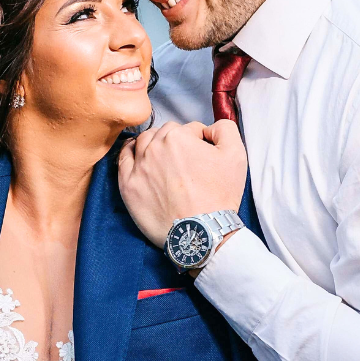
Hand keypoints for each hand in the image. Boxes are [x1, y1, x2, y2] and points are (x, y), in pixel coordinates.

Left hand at [118, 120, 246, 247]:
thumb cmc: (219, 197)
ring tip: (165, 159)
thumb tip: (209, 127)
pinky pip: (123, 159)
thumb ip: (224, 129)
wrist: (201, 232)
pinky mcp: (128, 185)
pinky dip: (130, 152)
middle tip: (186, 162)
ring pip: (143, 143)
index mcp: (178, 136)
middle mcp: (154, 147)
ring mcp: (138, 166)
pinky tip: (137, 155)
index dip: (198, 141)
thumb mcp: (236, 156)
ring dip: (154, 145)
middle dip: (176, 143)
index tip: (202, 157)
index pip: (189, 128)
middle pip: (164, 133)